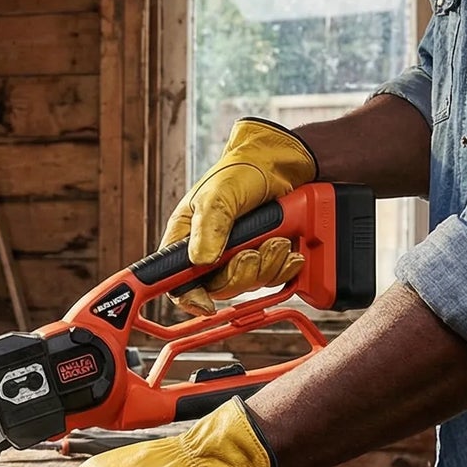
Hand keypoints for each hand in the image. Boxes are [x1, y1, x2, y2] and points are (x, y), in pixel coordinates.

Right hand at [161, 118, 315, 314]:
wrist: (281, 162)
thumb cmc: (240, 171)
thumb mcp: (219, 195)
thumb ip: (209, 227)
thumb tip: (202, 260)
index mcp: (186, 240)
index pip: (176, 282)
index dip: (188, 298)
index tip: (205, 304)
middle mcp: (210, 253)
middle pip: (219, 288)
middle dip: (241, 274)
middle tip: (253, 251)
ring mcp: (238, 257)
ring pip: (249, 284)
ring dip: (268, 265)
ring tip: (277, 239)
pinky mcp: (264, 258)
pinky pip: (273, 279)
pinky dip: (284, 267)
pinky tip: (289, 248)